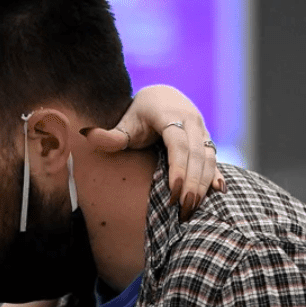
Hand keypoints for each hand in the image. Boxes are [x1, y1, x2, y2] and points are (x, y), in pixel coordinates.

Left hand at [85, 84, 225, 216]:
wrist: (162, 97)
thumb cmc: (139, 114)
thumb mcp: (125, 122)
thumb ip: (110, 134)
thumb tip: (87, 134)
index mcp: (169, 114)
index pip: (178, 144)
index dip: (178, 168)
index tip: (173, 193)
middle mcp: (191, 120)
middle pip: (196, 154)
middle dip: (192, 183)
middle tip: (183, 209)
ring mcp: (202, 130)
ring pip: (208, 158)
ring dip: (203, 184)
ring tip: (191, 209)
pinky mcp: (207, 139)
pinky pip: (214, 158)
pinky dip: (216, 174)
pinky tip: (218, 191)